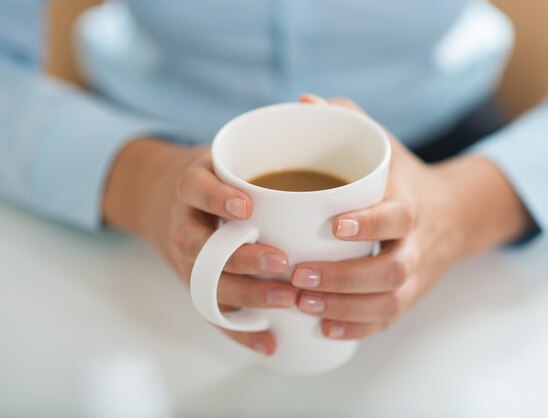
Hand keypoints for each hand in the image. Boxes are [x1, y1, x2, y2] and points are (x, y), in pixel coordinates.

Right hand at [103, 137, 296, 354]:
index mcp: (192, 185)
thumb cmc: (218, 174)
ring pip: (209, 286)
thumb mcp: (229, 148)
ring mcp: (189, 261)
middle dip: (242, 259)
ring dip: (248, 298)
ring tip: (289, 304)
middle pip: (201, 248)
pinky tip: (273, 343)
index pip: (194, 188)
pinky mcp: (199, 287)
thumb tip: (316, 101)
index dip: (216, 197)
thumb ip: (267, 132)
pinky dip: (242, 332)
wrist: (172, 201)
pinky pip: (215, 315)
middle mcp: (184, 224)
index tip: (248, 206)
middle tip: (284, 265)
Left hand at [293, 95, 532, 338]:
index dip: (370, 224)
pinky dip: (357, 329)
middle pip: (390, 270)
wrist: (454, 215)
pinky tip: (323, 329)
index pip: (398, 217)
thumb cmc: (405, 178)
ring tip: (301, 303)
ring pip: (387, 302)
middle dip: (344, 278)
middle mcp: (417, 244)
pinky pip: (387, 321)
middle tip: (299, 275)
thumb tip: (304, 102)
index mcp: (411, 204)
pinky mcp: (410, 297)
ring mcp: (416, 276)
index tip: (334, 226)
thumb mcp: (385, 145)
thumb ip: (349, 121)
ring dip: (344, 308)